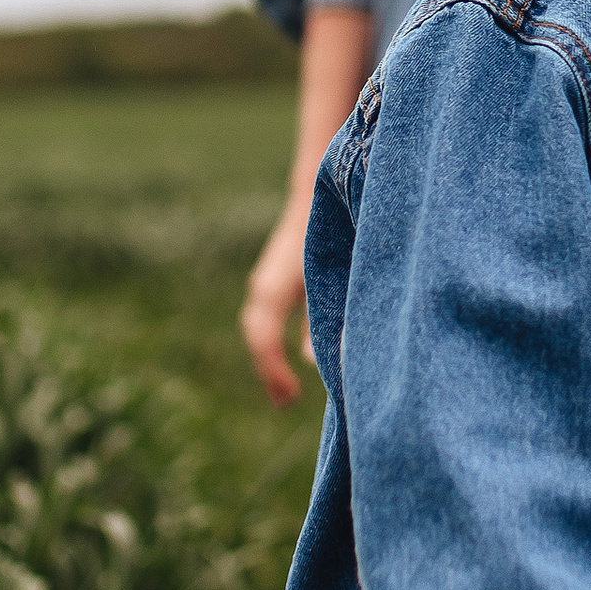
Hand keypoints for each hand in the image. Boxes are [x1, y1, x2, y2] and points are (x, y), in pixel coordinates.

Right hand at [239, 201, 315, 404]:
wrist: (321, 188)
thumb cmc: (332, 232)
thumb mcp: (333, 277)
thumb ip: (323, 317)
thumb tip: (311, 360)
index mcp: (275, 286)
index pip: (263, 338)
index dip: (274, 371)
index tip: (291, 396)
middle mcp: (264, 285)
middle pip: (257, 336)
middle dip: (269, 370)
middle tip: (285, 401)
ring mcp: (266, 281)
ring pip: (259, 327)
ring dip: (269, 357)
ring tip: (285, 389)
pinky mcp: (275, 279)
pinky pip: (266, 318)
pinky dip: (273, 341)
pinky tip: (291, 356)